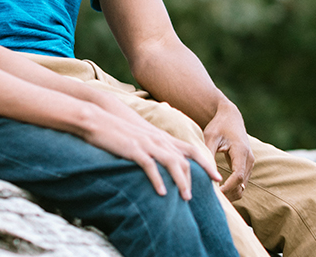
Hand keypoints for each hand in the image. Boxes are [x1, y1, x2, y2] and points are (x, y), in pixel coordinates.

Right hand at [79, 102, 219, 199]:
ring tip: (187, 198)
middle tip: (210, 191)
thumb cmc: (119, 131)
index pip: (191, 150)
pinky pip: (149, 166)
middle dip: (200, 175)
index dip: (206, 163)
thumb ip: (154, 148)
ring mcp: (147, 144)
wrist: (98, 117)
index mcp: (162, 138)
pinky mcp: (133, 149)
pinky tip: (162, 193)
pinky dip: (158, 180)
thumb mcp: (141, 138)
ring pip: (172, 162)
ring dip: (181, 181)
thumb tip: (163, 163)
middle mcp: (158, 140)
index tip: (217, 177)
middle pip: (185, 158)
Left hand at [204, 101, 254, 200]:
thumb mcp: (210, 137)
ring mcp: (250, 164)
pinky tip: (217, 191)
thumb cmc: (218, 126)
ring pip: (242, 188)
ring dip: (229, 195)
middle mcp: (249, 159)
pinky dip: (231, 190)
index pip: (237, 177)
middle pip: (241, 186)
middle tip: (209, 198)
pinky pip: (241, 184)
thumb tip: (205, 176)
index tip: (213, 194)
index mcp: (241, 152)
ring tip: (212, 197)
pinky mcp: (246, 166)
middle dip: (226, 195)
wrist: (230, 117)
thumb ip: (208, 155)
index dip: (226, 188)